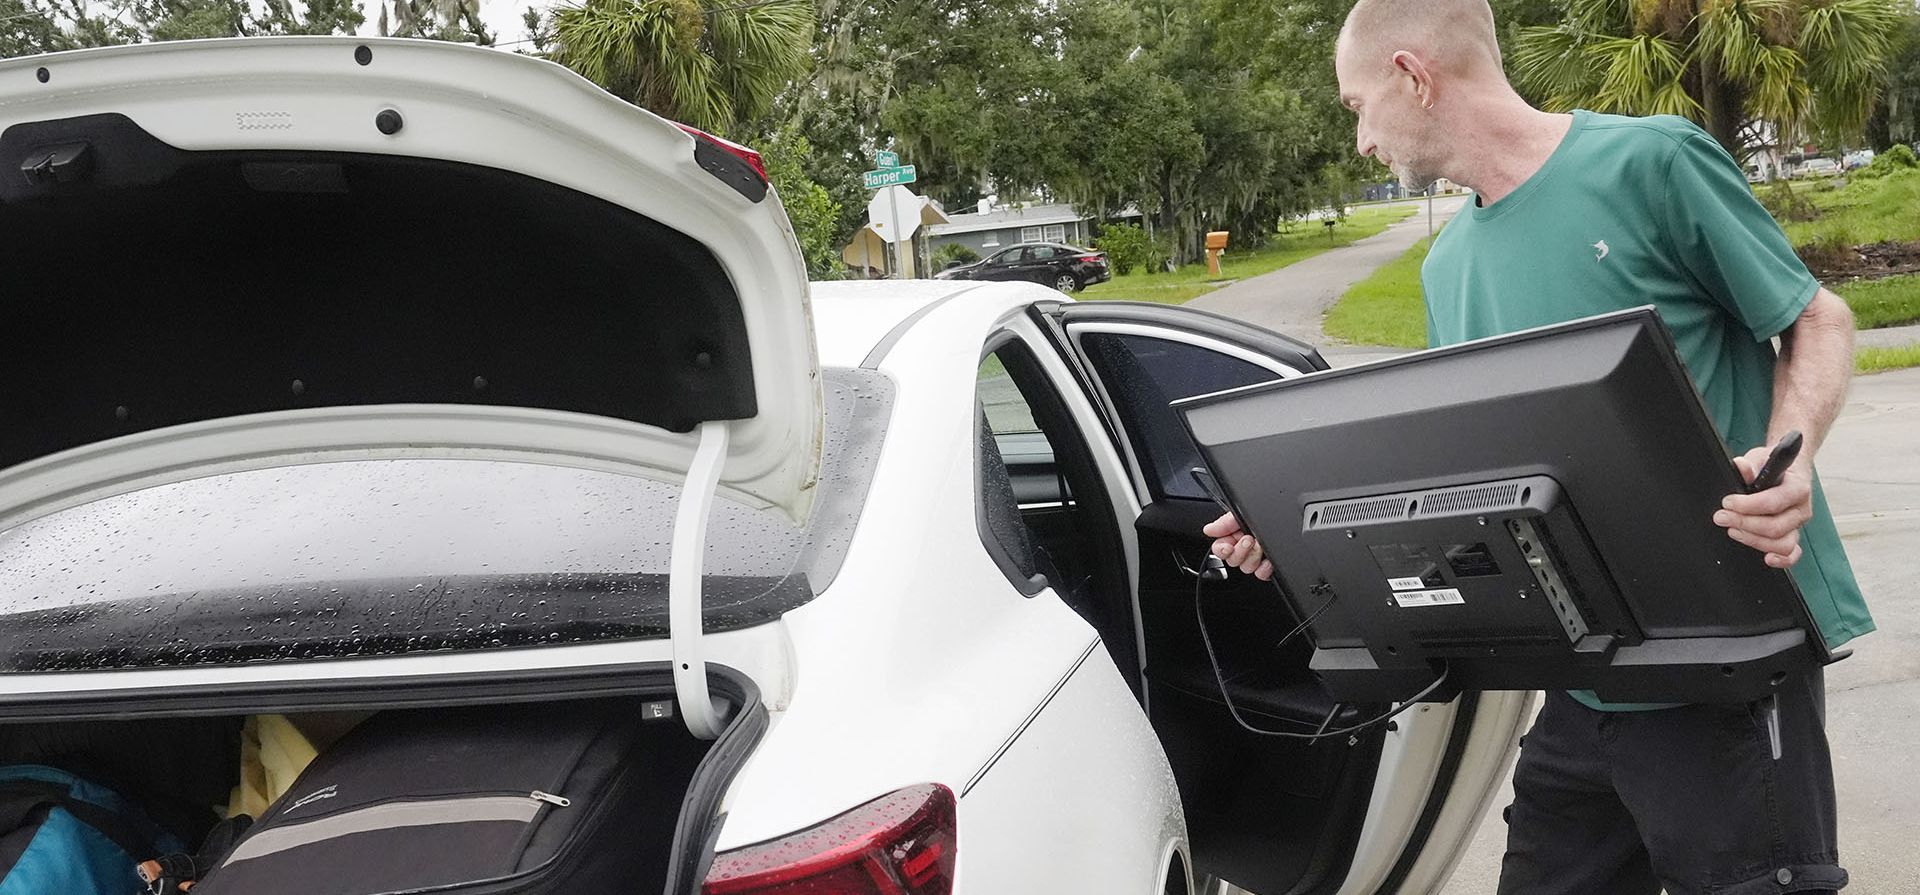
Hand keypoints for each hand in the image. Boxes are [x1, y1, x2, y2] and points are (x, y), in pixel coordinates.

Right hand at [1203, 512, 1272, 580]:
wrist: (1292, 523)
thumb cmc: (1269, 517)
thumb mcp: (1244, 515)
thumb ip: (1225, 522)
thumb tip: (1209, 530)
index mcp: (1237, 535)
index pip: (1220, 547)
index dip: (1221, 549)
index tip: (1228, 546)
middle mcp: (1245, 548)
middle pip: (1232, 560)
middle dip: (1241, 550)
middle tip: (1249, 540)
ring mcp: (1257, 559)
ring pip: (1246, 569)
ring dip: (1253, 557)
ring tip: (1261, 546)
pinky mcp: (1269, 568)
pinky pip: (1261, 575)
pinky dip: (1265, 568)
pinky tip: (1269, 559)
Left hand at [1714, 446, 1813, 568]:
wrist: (1788, 471)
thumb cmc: (1773, 466)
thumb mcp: (1760, 458)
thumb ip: (1750, 465)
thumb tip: (1740, 466)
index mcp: (1797, 488)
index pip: (1774, 502)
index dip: (1748, 505)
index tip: (1728, 502)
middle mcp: (1801, 509)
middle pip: (1775, 527)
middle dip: (1744, 523)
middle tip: (1722, 517)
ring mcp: (1797, 525)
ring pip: (1782, 544)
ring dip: (1754, 540)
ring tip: (1733, 530)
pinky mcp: (1792, 535)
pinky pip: (1792, 554)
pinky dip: (1782, 560)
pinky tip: (1766, 558)